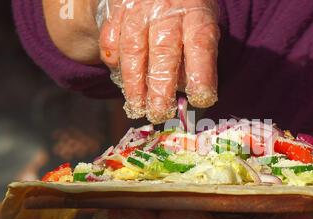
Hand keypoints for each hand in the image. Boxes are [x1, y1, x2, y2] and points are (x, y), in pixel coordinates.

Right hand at [98, 0, 219, 122]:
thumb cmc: (186, 11)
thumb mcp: (202, 22)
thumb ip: (199, 54)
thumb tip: (189, 92)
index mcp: (196, 13)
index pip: (200, 45)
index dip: (201, 74)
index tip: (201, 99)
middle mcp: (166, 10)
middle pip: (163, 51)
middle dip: (160, 87)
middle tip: (160, 114)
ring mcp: (138, 10)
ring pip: (133, 49)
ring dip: (134, 83)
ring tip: (137, 106)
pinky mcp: (115, 11)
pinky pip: (110, 39)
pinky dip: (113, 61)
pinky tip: (120, 79)